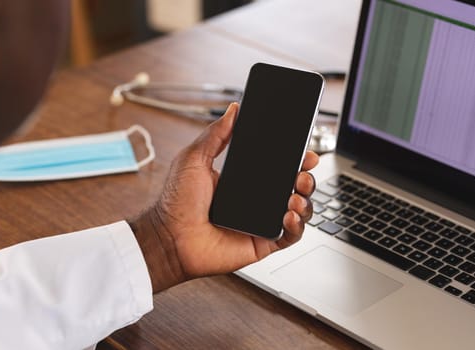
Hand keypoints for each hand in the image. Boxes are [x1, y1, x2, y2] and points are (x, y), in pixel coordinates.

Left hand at [130, 103, 318, 292]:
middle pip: (293, 186)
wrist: (168, 238)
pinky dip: (297, 225)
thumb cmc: (176, 202)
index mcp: (244, 179)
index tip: (304, 150)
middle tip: (303, 172)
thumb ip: (215, 134)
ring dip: (304, 200)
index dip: (294, 158)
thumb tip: (233, 110)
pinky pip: (290, 235)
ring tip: (294, 195)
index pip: (278, 166)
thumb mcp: (194, 159)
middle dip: (306, 177)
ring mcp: (261, 221)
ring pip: (298, 210)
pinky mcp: (263, 242)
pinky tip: (288, 215)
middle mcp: (256, 200)